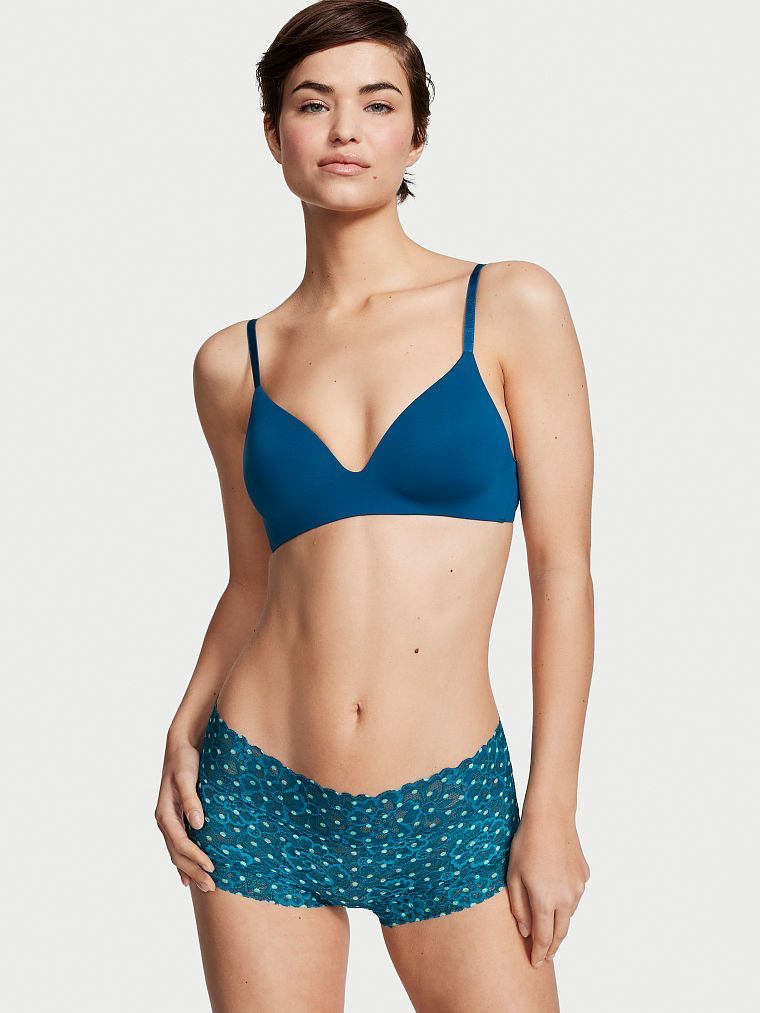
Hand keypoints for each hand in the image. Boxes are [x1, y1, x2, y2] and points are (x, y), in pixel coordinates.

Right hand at [154, 734, 215, 891]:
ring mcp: (169, 821)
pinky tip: (189, 875)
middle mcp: (165, 820)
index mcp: (165, 813)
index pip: (181, 843)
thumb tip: (197, 823)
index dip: (196, 858)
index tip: (212, 867)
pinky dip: (184, 861)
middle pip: (178, 854)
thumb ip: (191, 799)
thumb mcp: (187, 777)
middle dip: (194, 871)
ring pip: (177, 853)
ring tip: (206, 884)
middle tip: (212, 886)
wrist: (180, 746)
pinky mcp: (176, 818)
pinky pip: (178, 845)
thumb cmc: (185, 760)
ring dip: (190, 870)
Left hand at [506, 808, 589, 967]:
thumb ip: (519, 908)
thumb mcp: (513, 877)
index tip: (535, 964)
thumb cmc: (525, 845)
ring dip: (559, 923)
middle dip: (552, 946)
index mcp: (546, 902)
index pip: (544, 939)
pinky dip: (566, 901)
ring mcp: (578, 888)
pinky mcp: (584, 876)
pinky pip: (574, 895)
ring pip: (569, 914)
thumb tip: (526, 931)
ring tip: (548, 927)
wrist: (550, 818)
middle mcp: (566, 899)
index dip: (539, 954)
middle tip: (544, 956)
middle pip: (560, 933)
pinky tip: (556, 894)